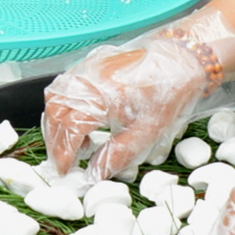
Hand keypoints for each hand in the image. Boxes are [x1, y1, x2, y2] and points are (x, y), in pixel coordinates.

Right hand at [42, 9, 234, 177]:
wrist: (180, 61)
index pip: (69, 130)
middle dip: (56, 140)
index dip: (64, 154)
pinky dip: (64, 105)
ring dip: (57, 122)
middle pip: (55, 113)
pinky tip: (80, 119)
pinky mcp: (90, 63)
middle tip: (65, 160)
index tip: (67, 170)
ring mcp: (86, 68)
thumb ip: (116, 156)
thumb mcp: (145, 133)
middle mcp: (87, 79)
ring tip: (75, 142)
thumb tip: (95, 174)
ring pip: (55, 97)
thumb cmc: (166, 94)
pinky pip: (64, 85)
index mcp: (100, 98)